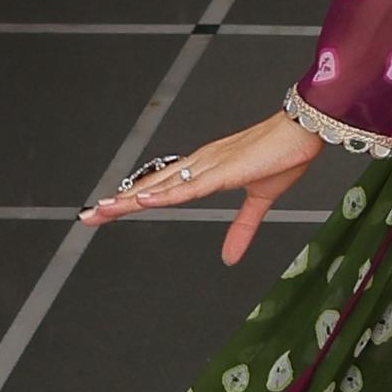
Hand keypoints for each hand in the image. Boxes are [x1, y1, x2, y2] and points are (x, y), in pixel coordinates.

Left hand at [83, 110, 322, 267]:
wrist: (303, 132)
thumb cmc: (283, 156)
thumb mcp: (260, 202)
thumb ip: (242, 229)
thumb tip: (229, 259)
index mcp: (204, 170)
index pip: (160, 189)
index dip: (132, 200)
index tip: (106, 211)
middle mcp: (197, 165)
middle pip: (150, 187)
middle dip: (118, 202)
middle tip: (87, 216)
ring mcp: (207, 166)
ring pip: (161, 187)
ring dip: (129, 200)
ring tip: (101, 210)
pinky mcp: (222, 171)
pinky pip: (188, 187)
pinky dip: (163, 195)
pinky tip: (142, 201)